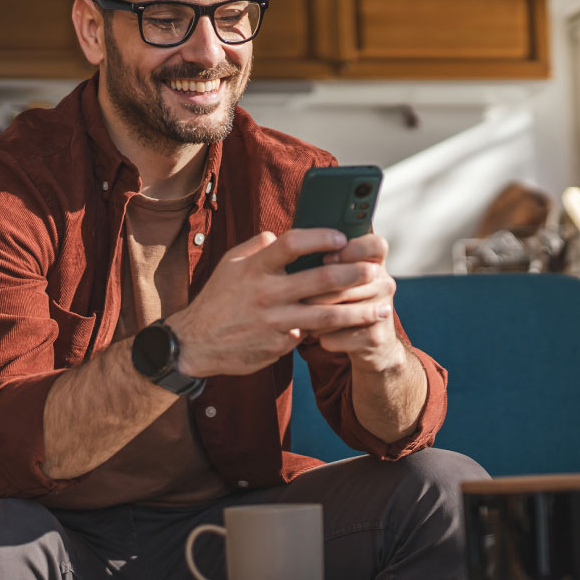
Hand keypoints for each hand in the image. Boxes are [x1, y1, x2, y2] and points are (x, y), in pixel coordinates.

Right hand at [166, 228, 393, 378]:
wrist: (196, 344)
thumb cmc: (218, 298)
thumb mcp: (230, 265)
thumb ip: (258, 247)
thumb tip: (280, 234)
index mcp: (255, 267)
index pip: (292, 244)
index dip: (320, 238)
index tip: (342, 237)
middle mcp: (266, 293)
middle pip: (320, 280)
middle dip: (354, 275)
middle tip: (376, 271)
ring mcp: (274, 322)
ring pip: (327, 315)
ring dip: (359, 311)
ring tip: (383, 308)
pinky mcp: (279, 345)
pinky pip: (312, 335)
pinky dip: (336, 332)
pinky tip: (357, 329)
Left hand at [307, 233, 408, 373]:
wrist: (367, 342)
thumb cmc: (339, 299)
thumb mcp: (334, 274)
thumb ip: (314, 254)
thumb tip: (270, 240)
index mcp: (374, 261)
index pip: (375, 244)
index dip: (352, 250)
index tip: (327, 258)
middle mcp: (385, 282)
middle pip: (352, 278)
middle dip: (320, 287)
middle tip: (297, 292)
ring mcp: (383, 310)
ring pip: (342, 308)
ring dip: (315, 313)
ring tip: (297, 313)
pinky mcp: (375, 338)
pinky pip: (339, 334)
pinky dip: (321, 336)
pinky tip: (312, 334)